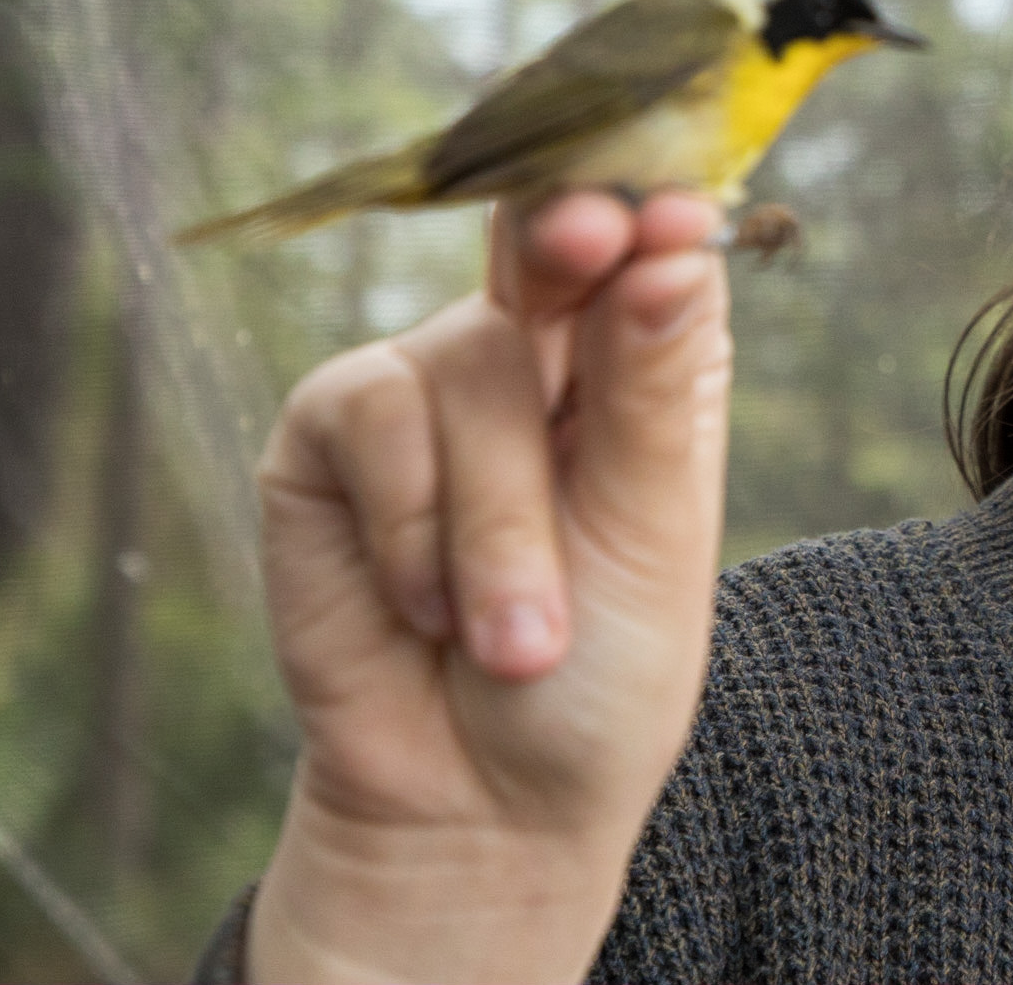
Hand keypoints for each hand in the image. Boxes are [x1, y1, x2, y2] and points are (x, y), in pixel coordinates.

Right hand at [245, 192, 730, 984]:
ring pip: (471, 364)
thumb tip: (676, 251)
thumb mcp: (653, 536)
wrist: (480, 803)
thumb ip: (652, 393)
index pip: (658, 242)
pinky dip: (412, 530)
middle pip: (552, 241)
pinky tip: (425, 609)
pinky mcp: (336, 428)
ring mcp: (435, 377)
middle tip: (589, 237)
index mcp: (648, 357)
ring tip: (519, 642)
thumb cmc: (601, 672)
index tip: (672, 211)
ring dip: (499, 528)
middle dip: (568, 242)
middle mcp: (545, 346)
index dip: (655, 208)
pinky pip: (372, 415)